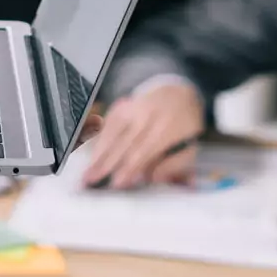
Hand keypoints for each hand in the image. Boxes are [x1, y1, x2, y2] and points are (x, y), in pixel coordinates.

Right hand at [78, 82, 202, 189]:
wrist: (176, 92)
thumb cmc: (183, 126)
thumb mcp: (189, 146)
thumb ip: (173, 165)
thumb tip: (152, 179)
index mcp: (168, 127)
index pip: (144, 150)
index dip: (129, 167)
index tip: (117, 183)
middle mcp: (147, 115)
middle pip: (124, 142)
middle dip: (106, 163)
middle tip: (92, 180)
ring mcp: (132, 108)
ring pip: (112, 133)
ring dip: (98, 155)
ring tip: (87, 174)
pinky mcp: (121, 106)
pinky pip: (107, 126)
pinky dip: (99, 143)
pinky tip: (92, 159)